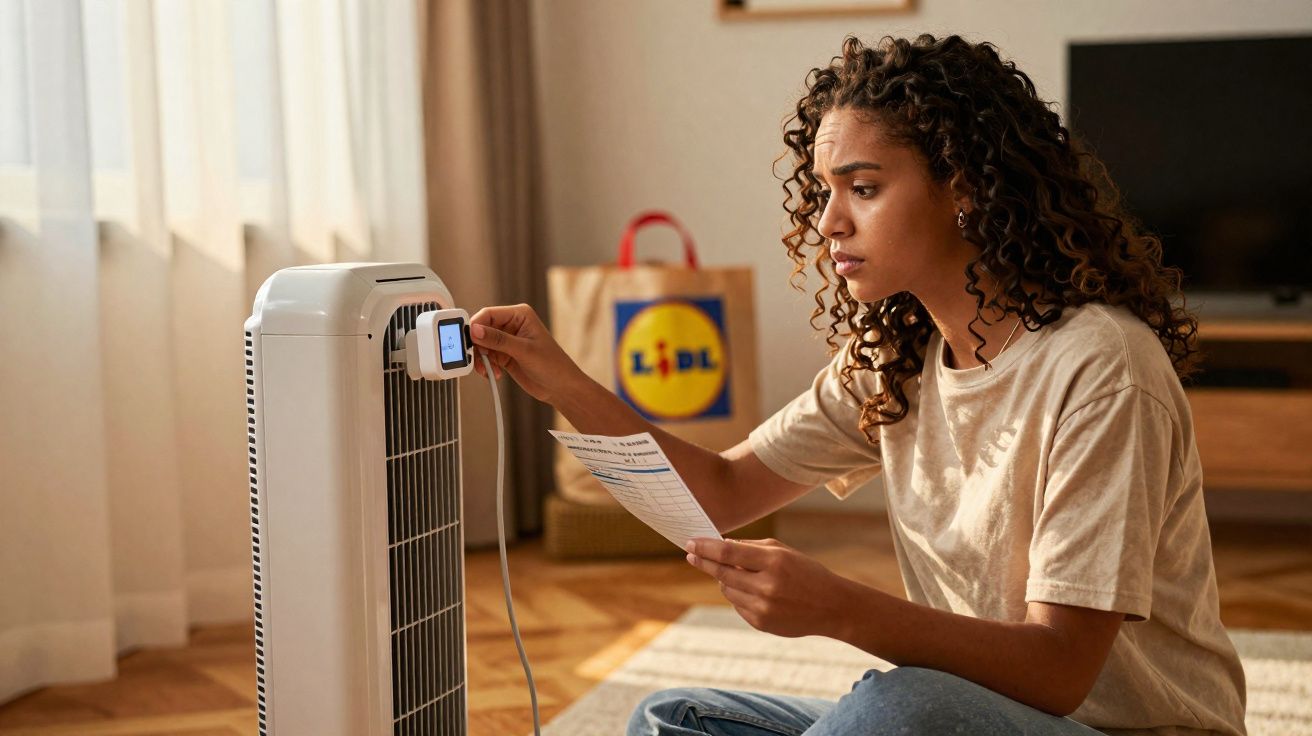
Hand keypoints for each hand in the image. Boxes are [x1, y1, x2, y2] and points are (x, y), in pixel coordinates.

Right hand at [467, 303, 583, 404]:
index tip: (469, 340)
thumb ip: (498, 340)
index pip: (489, 314)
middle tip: (478, 359)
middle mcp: (512, 324)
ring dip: (481, 359)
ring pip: (481, 345)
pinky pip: (486, 357)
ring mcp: (507, 340)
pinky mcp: (504, 355)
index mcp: (519, 315)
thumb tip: (475, 330)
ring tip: (488, 370)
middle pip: (481, 329)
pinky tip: (494, 374)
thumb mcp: (524, 351)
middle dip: (477, 346)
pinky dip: (485, 366)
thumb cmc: (552, 365)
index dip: (476, 326)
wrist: (561, 388)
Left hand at [684, 537, 854, 638]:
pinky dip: (738, 595)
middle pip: (722, 573)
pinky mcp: (761, 623)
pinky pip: (737, 605)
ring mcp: (763, 607)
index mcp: (774, 562)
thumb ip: (751, 547)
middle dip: (704, 562)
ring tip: (739, 574)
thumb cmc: (806, 572)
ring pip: (727, 590)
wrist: (831, 606)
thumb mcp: (783, 551)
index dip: (705, 547)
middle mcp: (767, 586)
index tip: (690, 543)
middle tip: (692, 554)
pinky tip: (754, 591)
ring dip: (725, 580)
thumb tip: (720, 546)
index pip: (728, 553)